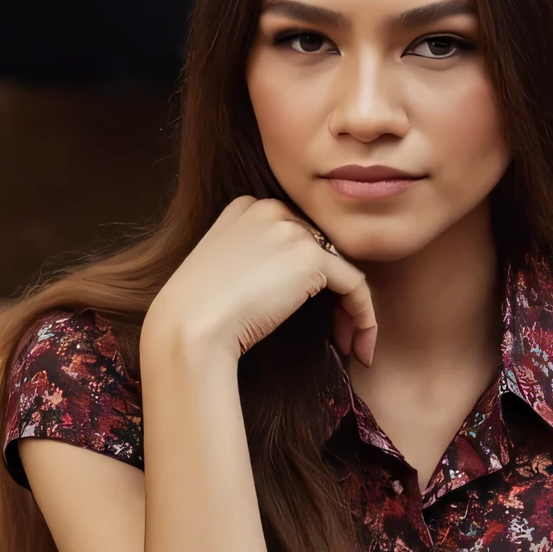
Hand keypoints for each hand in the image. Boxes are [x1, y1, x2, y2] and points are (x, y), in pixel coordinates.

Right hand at [144, 197, 377, 366]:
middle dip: (331, 294)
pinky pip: (355, 285)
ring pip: (341, 269)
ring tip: (349, 343)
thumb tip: (284, 284)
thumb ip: (250, 258)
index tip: (310, 312)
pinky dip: (363, 316)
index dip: (308, 279)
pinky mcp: (311, 256)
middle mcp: (271, 208)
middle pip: (321, 250)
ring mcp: (291, 229)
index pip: (295, 237)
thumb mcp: (219, 268)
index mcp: (245, 208)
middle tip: (334, 333)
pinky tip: (359, 344)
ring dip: (351, 310)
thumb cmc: (194, 312)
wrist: (189, 326)